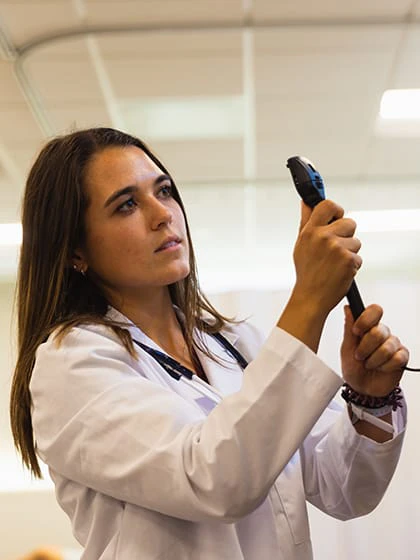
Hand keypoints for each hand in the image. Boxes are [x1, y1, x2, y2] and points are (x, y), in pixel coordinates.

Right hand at [293, 200, 361, 316]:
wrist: (311, 297)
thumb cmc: (306, 271)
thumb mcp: (301, 244)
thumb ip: (306, 221)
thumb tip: (306, 201)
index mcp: (310, 231)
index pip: (328, 205)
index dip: (336, 211)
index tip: (336, 218)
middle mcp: (323, 237)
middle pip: (349, 222)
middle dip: (346, 235)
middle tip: (334, 249)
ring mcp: (337, 248)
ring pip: (355, 241)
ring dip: (349, 252)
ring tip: (334, 264)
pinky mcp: (349, 260)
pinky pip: (358, 256)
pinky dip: (352, 265)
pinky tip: (339, 272)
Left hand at [341, 304, 408, 395]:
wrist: (362, 388)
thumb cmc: (353, 367)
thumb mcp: (346, 349)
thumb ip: (348, 329)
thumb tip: (348, 309)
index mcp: (368, 327)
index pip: (374, 310)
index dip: (366, 319)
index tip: (356, 331)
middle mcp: (382, 333)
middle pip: (379, 331)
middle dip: (366, 348)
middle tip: (360, 356)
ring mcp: (393, 344)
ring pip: (387, 347)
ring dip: (374, 360)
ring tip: (369, 365)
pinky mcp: (402, 357)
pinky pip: (397, 358)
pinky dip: (385, 367)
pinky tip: (381, 368)